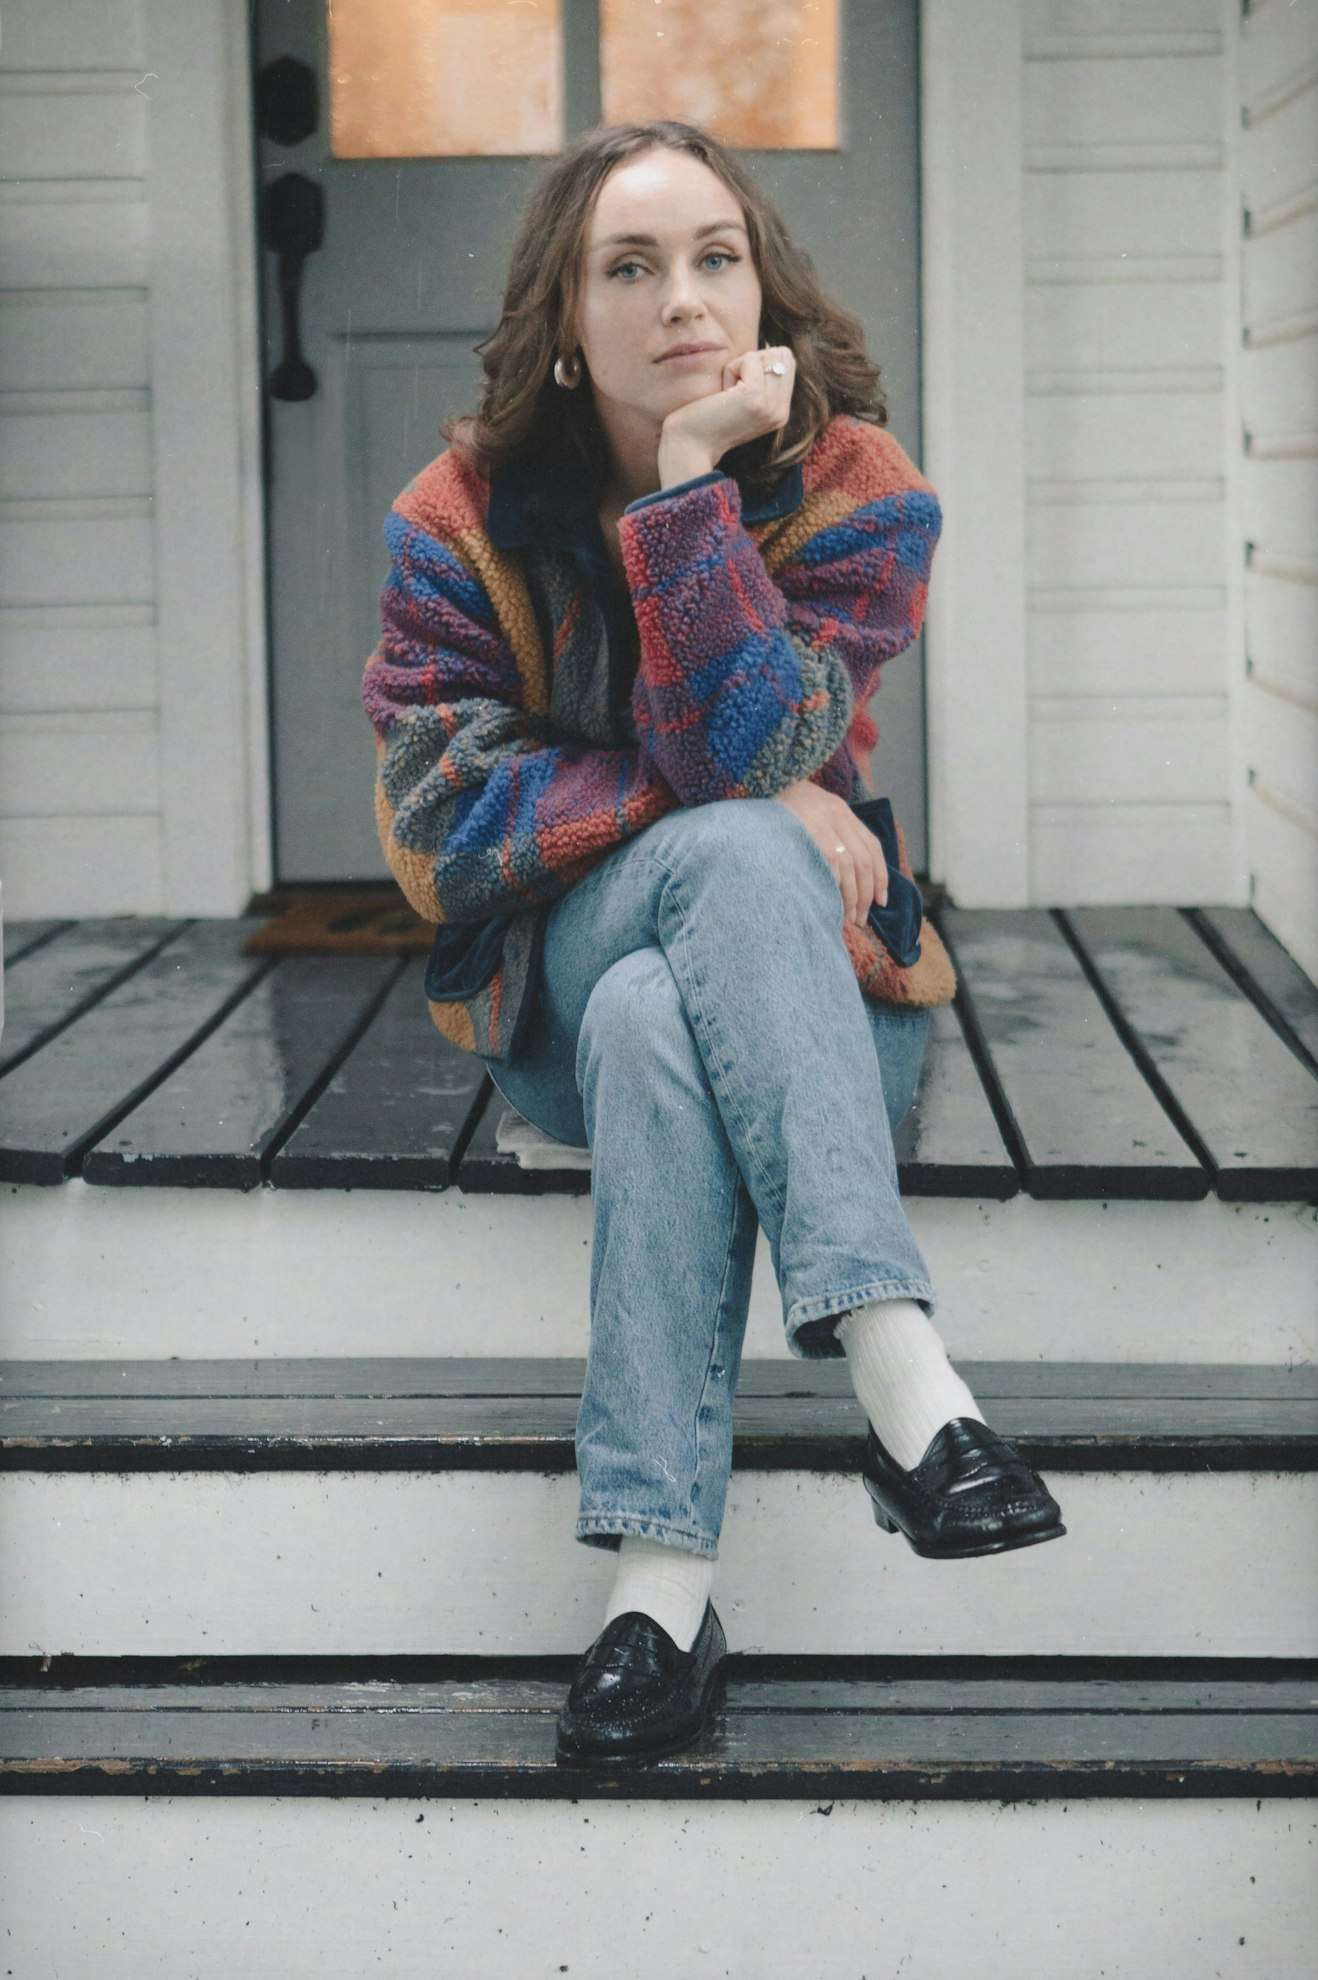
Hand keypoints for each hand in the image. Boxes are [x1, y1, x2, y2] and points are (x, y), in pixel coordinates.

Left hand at [656, 344, 796, 483]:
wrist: (690, 447)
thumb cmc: (707, 419)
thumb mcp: (743, 400)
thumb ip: (761, 380)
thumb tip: (770, 346)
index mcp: (781, 412)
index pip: (787, 361)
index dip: (761, 362)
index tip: (738, 388)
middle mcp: (781, 411)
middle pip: (783, 354)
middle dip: (754, 361)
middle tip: (732, 388)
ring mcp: (771, 405)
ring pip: (767, 355)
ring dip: (741, 365)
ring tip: (727, 393)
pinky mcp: (755, 397)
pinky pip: (750, 360)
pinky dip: (731, 369)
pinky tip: (722, 393)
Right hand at [772, 778, 887, 929]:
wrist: (749, 800)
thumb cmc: (777, 815)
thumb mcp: (808, 815)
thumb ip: (829, 835)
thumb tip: (847, 879)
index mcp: (839, 809)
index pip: (872, 846)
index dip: (881, 877)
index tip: (880, 901)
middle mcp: (835, 812)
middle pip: (863, 860)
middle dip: (865, 893)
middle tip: (860, 918)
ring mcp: (820, 821)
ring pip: (849, 865)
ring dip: (850, 896)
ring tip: (846, 918)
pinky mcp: (806, 831)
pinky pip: (829, 864)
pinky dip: (833, 886)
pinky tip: (831, 903)